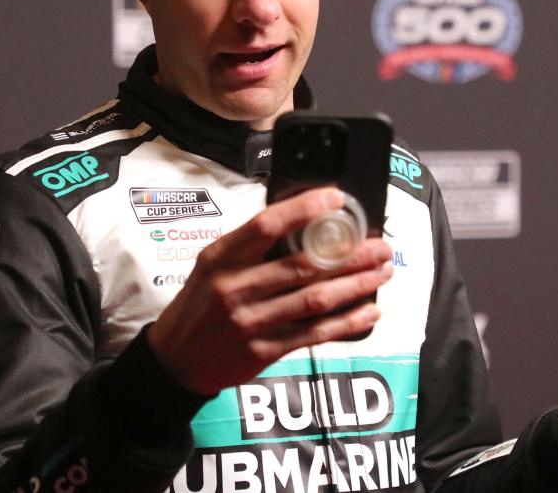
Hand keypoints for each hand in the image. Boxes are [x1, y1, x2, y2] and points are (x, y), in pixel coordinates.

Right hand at [146, 187, 392, 394]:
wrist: (175, 360)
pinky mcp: (264, 351)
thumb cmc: (199, 304)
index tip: (336, 198)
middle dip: (351, 254)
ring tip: (382, 271)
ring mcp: (251, 322)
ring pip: (316, 299)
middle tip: (381, 245)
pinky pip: (315, 334)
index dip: (304, 209)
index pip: (266, 224)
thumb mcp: (211, 264)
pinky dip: (347, 322)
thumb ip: (250, 246)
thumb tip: (303, 220)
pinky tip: (370, 311)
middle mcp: (235, 288)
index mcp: (222, 257)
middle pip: (303, 264)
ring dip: (356, 284)